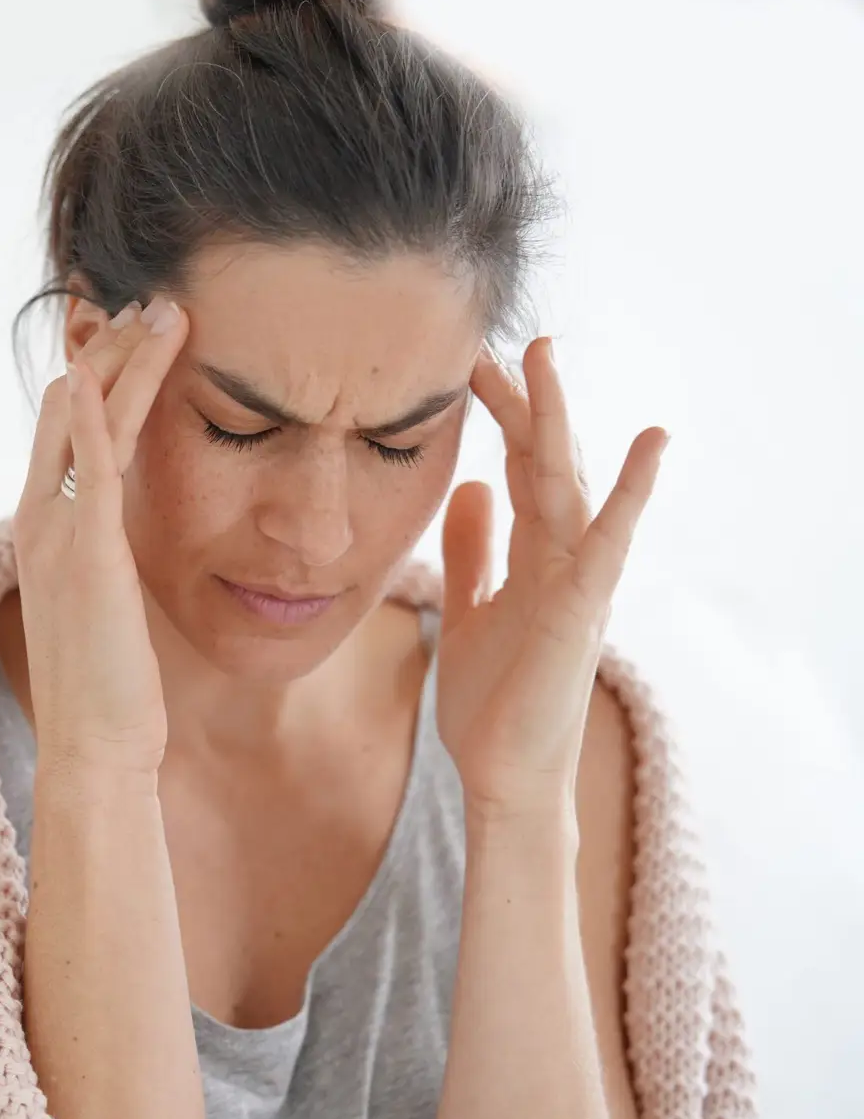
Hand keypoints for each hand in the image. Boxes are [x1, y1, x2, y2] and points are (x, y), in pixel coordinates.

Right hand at [12, 295, 187, 781]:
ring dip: (124, 361)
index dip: (99, 378)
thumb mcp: (108, 607)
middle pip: (71, 408)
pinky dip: (91, 413)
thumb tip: (131, 542)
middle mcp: (43, 520)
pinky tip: (101, 370)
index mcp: (49, 530)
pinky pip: (89, 467)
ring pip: (89, 423)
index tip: (135, 335)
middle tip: (153, 298)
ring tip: (164, 309)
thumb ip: (110, 560)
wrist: (96, 746)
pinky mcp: (89, 554)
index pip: (68, 430)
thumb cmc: (113, 689)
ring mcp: (60, 534)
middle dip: (112, 351)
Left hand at [435, 337, 667, 818]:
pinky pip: (606, 542)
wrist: (504, 776)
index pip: (518, 470)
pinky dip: (628, 493)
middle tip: (496, 342)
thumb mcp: (469, 611)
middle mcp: (562, 560)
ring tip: (545, 356)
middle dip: (523, 403)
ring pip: (568, 485)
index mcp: (534, 558)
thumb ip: (472, 553)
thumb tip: (471, 488)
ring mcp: (577, 581)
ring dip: (557, 420)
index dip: (500, 419)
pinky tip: (648, 443)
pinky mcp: (581, 610)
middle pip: (543, 464)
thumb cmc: (494, 703)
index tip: (471, 368)